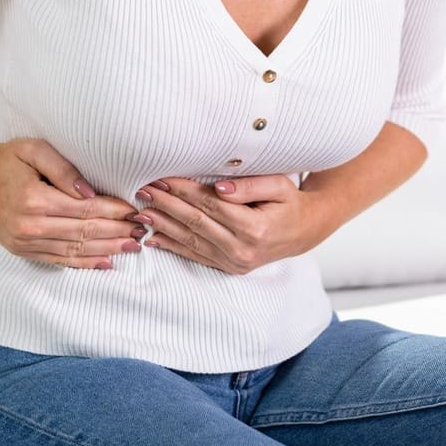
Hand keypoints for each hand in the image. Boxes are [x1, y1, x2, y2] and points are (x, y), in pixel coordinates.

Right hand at [0, 138, 144, 269]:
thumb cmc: (4, 159)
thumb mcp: (34, 150)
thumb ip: (65, 170)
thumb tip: (91, 192)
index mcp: (36, 200)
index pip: (86, 210)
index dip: (114, 211)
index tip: (135, 210)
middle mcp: (31, 226)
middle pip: (85, 233)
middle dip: (117, 232)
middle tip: (142, 231)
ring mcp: (26, 242)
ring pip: (75, 251)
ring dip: (107, 250)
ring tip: (131, 247)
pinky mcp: (22, 250)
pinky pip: (59, 260)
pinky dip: (84, 263)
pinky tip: (105, 262)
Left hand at [132, 174, 326, 275]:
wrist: (304, 232)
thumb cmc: (290, 203)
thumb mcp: (279, 186)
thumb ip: (250, 185)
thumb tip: (220, 187)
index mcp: (254, 227)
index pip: (210, 204)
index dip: (183, 190)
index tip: (162, 177)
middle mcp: (242, 249)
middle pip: (195, 222)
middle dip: (166, 204)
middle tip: (143, 190)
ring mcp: (235, 262)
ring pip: (191, 240)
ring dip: (163, 225)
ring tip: (141, 210)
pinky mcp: (230, 267)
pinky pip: (196, 255)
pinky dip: (173, 246)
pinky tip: (153, 238)